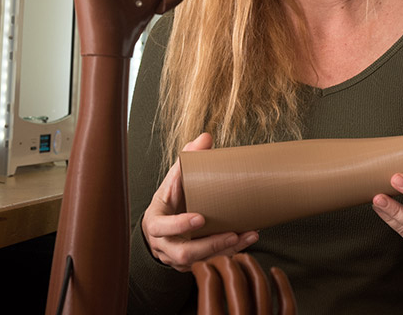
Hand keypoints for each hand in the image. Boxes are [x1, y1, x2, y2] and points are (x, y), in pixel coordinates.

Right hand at [142, 133, 258, 271]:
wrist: (158, 231)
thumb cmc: (168, 203)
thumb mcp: (171, 183)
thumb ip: (185, 162)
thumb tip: (205, 137)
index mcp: (156, 223)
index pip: (163, 226)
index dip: (180, 225)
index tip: (200, 218)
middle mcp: (164, 245)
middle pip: (184, 252)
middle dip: (209, 244)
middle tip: (232, 234)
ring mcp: (177, 259)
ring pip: (200, 261)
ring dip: (224, 249)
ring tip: (245, 235)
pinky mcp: (191, 265)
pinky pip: (210, 264)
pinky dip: (229, 253)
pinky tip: (246, 240)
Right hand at [192, 253, 296, 314]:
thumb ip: (203, 308)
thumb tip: (199, 279)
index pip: (210, 285)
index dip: (203, 269)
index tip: (201, 265)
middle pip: (234, 280)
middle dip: (224, 261)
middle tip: (218, 258)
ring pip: (260, 284)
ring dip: (249, 264)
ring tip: (240, 258)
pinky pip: (286, 302)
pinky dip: (281, 283)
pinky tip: (274, 272)